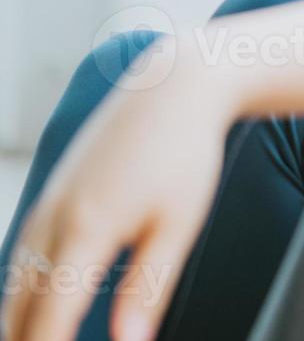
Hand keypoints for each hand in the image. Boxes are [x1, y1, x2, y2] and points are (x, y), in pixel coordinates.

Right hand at [1, 37, 236, 340]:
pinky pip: (20, 261)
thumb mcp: (178, 224)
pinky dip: (21, 297)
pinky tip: (35, 318)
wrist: (171, 87)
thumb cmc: (185, 155)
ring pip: (12, 286)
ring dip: (18, 326)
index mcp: (85, 229)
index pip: (49, 319)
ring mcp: (43, 206)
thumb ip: (148, 287)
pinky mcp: (48, 197)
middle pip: (17, 310)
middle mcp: (51, 219)